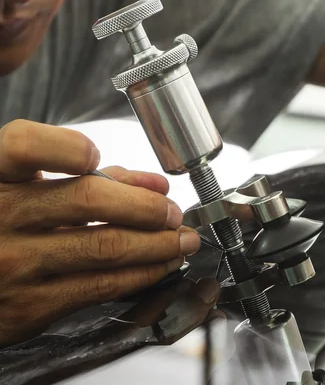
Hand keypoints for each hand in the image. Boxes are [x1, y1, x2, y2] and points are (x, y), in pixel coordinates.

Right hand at [0, 120, 200, 346]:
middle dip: (147, 206)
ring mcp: (14, 263)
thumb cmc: (4, 225)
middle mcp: (0, 216)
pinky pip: (101, 286)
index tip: (94, 154)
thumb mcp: (29, 189)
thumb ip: (89, 179)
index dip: (67, 146)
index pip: (26, 146)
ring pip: (106, 247)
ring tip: (180, 240)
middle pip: (89, 200)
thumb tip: (155, 184)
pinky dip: (143, 273)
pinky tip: (160, 264)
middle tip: (172, 212)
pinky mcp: (30, 305)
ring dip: (158, 244)